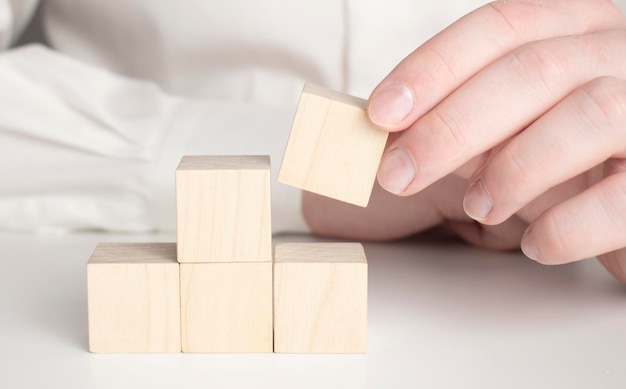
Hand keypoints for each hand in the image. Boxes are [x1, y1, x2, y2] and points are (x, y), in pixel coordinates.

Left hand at [365, 0, 625, 281]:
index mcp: (578, 30)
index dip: (434, 67)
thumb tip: (394, 138)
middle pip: (533, 70)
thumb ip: (470, 119)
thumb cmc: (574, 161)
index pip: (501, 26)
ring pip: (590, 113)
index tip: (382, 113)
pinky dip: (568, 225)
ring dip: (513, 167)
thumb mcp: (518, 125)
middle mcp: (623, 54)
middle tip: (398, 174)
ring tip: (478, 207)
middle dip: (451, 126)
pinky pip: (625, 196)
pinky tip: (536, 244)